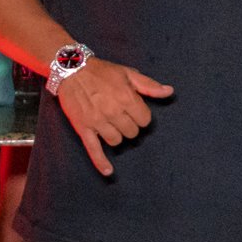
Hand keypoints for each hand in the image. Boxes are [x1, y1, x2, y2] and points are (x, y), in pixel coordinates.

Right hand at [57, 58, 173, 175]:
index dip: (142, 116)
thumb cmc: (102, 71)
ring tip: (113, 125)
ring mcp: (97, 122)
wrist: (72, 70)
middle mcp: (113, 112)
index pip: (145, 121)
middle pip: (132, 132)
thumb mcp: (129, 74)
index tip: (136, 111)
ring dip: (118, 136)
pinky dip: (101, 162)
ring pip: (116, 141)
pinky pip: (93, 149)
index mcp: (127, 98)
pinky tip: (108, 171)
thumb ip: (149, 85)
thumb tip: (169, 91)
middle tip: (124, 116)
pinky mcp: (83, 128)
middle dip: (131, 126)